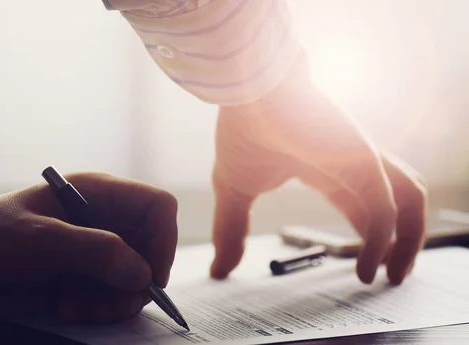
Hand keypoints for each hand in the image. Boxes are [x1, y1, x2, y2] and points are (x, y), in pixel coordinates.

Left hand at [0, 172, 177, 323]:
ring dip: (112, 303)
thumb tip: (143, 274)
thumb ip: (95, 253)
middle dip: (134, 283)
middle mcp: (105, 221)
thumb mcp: (41, 240)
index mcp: (99, 194)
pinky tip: (64, 306)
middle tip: (107, 304)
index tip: (148, 277)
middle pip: (152, 251)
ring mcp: (96, 252)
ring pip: (135, 281)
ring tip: (73, 306)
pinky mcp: (85, 278)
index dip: (163, 240)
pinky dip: (97, 311)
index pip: (157, 207)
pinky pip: (113, 300)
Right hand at [210, 53, 426, 284]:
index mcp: (328, 167)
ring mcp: (362, 159)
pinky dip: (382, 242)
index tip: (366, 268)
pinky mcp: (362, 159)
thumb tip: (218, 268)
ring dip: (410, 241)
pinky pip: (386, 209)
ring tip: (395, 275)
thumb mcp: (234, 191)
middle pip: (397, 205)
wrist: (245, 88)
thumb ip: (230, 228)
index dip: (371, 237)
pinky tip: (368, 269)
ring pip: (410, 201)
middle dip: (401, 242)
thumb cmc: (241, 127)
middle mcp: (353, 162)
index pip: (363, 206)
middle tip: (394, 275)